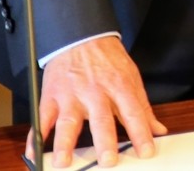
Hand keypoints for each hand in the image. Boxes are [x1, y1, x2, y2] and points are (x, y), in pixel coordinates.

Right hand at [33, 36, 165, 167]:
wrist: (81, 36)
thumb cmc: (108, 59)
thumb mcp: (131, 77)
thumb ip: (143, 107)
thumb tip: (158, 130)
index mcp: (119, 87)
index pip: (133, 113)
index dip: (141, 133)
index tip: (146, 152)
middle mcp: (95, 92)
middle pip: (101, 119)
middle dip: (105, 141)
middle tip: (107, 161)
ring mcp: (71, 95)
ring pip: (68, 121)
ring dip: (65, 143)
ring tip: (63, 162)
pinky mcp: (51, 97)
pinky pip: (42, 119)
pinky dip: (37, 137)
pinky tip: (35, 152)